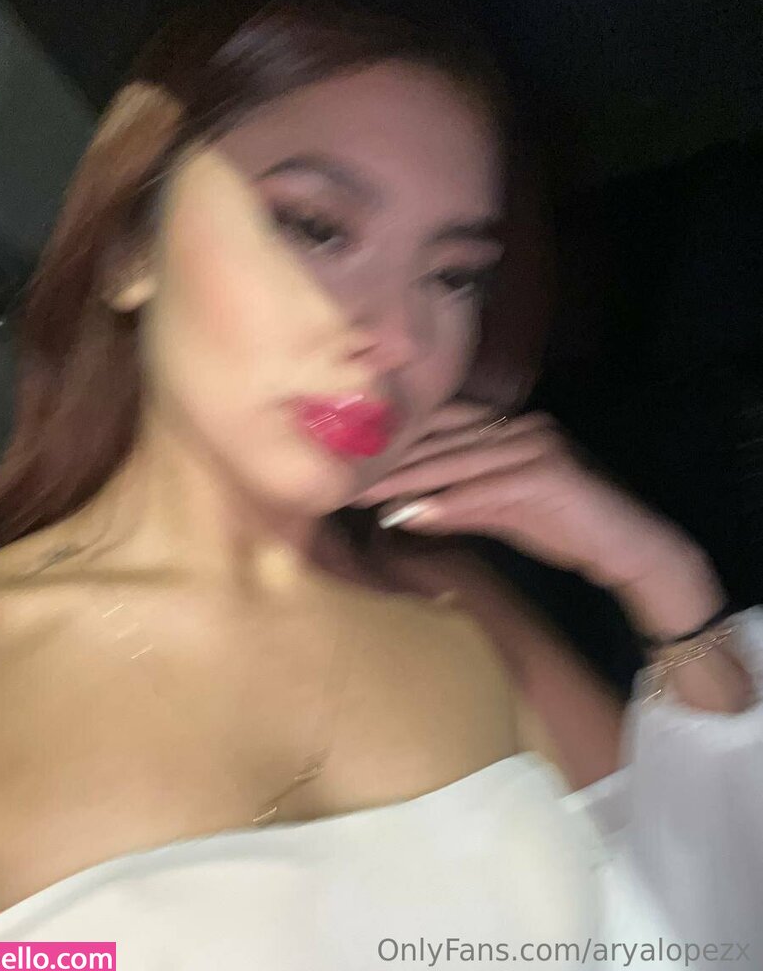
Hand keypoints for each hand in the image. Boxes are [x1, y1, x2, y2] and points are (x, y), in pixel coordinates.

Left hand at [352, 403, 700, 595]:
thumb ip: (457, 502)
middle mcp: (520, 426)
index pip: (440, 426)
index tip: (350, 460)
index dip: (395, 442)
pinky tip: (409, 515)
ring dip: (404, 481)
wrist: (629, 545)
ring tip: (361, 494)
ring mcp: (534, 447)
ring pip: (454, 462)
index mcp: (509, 425)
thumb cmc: (566, 526)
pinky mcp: (545, 475)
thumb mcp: (503, 510)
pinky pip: (482, 490)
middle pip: (440, 440)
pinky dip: (443, 503)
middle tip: (340, 476)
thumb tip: (404, 509)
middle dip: (389, 462)